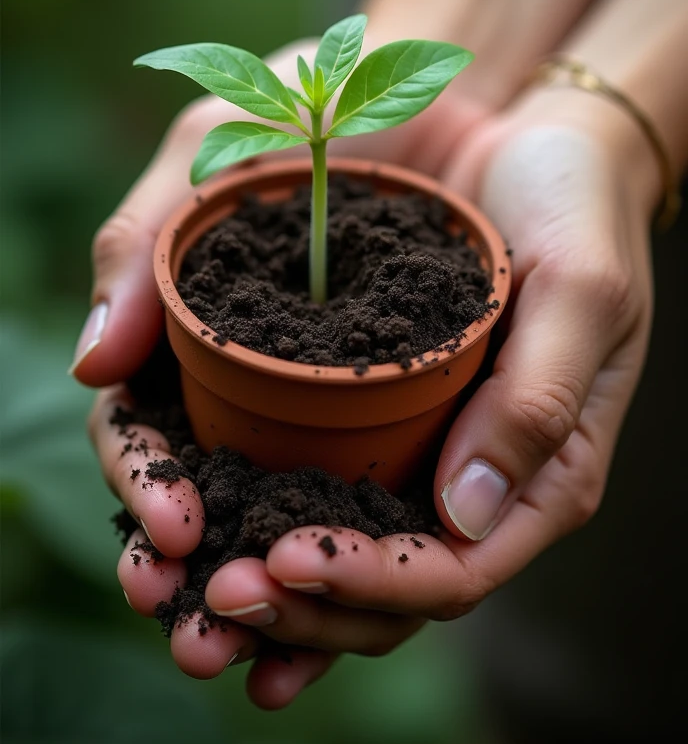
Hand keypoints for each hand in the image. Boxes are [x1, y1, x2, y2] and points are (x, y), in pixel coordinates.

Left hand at [76, 45, 653, 707]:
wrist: (530, 133)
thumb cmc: (578, 206)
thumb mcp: (580, 286)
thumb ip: (537, 398)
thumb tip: (462, 519)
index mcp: (533, 471)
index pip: (450, 572)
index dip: (366, 585)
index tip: (284, 560)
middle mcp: (463, 475)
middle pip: (377, 588)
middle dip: (291, 611)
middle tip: (206, 602)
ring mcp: (408, 443)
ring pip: (328, 549)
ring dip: (250, 586)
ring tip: (163, 589)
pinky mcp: (355, 400)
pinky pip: (292, 469)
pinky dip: (235, 504)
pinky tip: (172, 520)